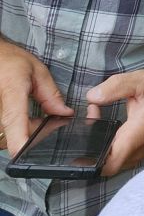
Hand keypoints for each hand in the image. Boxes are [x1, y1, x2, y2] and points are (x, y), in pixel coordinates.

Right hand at [0, 39, 73, 154]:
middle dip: (37, 133)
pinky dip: (16, 131)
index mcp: (11, 92)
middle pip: (14, 136)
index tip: (26, 154)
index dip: (21, 142)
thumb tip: (65, 114)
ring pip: (7, 138)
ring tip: (38, 118)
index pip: (14, 121)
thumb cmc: (10, 61)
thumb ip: (50, 95)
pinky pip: (3, 134)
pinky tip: (24, 120)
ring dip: (26, 133)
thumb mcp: (37, 72)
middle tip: (53, 120)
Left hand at [86, 70, 143, 175]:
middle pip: (105, 166)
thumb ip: (115, 87)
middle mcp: (138, 149)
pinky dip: (109, 147)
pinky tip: (108, 128)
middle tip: (92, 126)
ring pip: (111, 163)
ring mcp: (140, 152)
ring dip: (100, 148)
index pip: (107, 165)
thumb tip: (92, 97)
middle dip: (92, 150)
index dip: (90, 159)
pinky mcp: (140, 150)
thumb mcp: (141, 80)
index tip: (88, 138)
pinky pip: (119, 157)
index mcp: (136, 135)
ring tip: (99, 124)